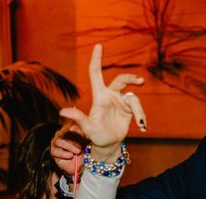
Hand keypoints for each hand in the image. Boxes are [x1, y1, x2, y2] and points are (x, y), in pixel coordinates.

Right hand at [50, 121, 87, 174]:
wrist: (81, 164)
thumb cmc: (84, 151)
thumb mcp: (87, 141)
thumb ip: (84, 133)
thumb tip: (83, 125)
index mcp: (68, 128)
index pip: (70, 125)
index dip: (78, 131)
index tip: (85, 137)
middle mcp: (60, 134)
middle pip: (64, 133)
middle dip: (74, 140)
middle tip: (82, 146)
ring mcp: (55, 142)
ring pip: (59, 141)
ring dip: (70, 147)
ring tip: (78, 151)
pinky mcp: (53, 152)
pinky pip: (56, 151)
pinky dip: (64, 154)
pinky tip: (71, 155)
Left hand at [58, 44, 146, 158]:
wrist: (108, 145)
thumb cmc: (96, 136)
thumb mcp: (88, 128)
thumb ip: (78, 119)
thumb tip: (62, 111)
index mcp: (99, 97)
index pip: (96, 74)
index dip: (96, 59)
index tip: (98, 45)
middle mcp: (110, 96)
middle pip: (121, 79)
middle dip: (131, 78)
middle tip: (140, 81)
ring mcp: (120, 102)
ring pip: (133, 96)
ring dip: (139, 109)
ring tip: (141, 123)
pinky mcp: (129, 109)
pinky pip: (138, 106)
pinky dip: (141, 116)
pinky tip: (143, 126)